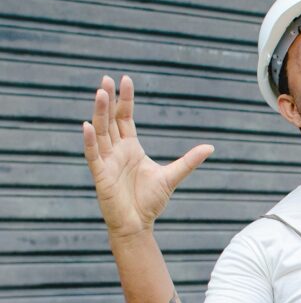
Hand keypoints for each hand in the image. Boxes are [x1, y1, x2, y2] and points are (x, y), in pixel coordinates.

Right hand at [83, 75, 213, 238]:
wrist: (138, 224)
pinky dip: (90, 141)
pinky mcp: (100, 175)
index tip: (125, 80)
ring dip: (99, 113)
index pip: (125, 117)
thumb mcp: (172, 177)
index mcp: (131, 147)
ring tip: (100, 93)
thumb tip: (210, 147)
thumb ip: (189, 161)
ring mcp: (107, 161)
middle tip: (107, 78)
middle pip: (110, 119)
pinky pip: (92, 154)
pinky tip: (88, 126)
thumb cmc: (150, 201)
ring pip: (100, 132)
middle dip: (108, 100)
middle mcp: (117, 150)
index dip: (124, 100)